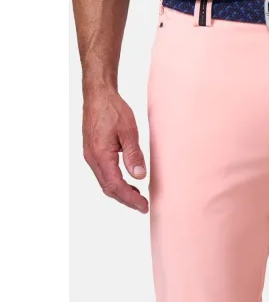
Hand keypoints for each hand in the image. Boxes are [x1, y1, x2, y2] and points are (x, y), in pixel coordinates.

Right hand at [82, 88, 148, 212]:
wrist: (97, 94)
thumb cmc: (112, 109)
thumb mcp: (128, 131)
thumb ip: (133, 155)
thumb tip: (139, 176)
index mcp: (101, 154)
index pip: (116, 185)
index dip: (130, 198)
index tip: (143, 206)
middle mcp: (92, 158)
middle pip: (109, 188)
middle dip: (126, 200)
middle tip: (143, 206)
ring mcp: (91, 156)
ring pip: (105, 183)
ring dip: (121, 192)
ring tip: (138, 197)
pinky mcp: (92, 153)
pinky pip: (103, 174)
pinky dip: (115, 182)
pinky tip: (128, 182)